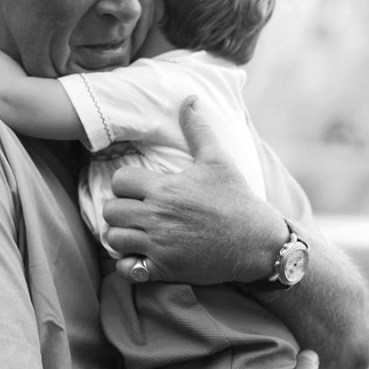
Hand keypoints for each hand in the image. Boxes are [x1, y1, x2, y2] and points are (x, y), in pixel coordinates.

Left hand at [106, 96, 286, 284]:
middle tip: (134, 211)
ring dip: (121, 235)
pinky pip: (125, 268)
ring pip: (113, 238)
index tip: (138, 189)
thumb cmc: (237, 199)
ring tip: (135, 232)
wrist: (258, 243)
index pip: (120, 181)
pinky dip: (127, 264)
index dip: (125, 184)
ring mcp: (159, 245)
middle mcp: (157, 216)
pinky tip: (140, 256)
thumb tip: (190, 99)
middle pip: (111, 210)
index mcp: (166, 188)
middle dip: (120, 209)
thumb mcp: (218, 160)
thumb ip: (198, 130)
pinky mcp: (164, 269)